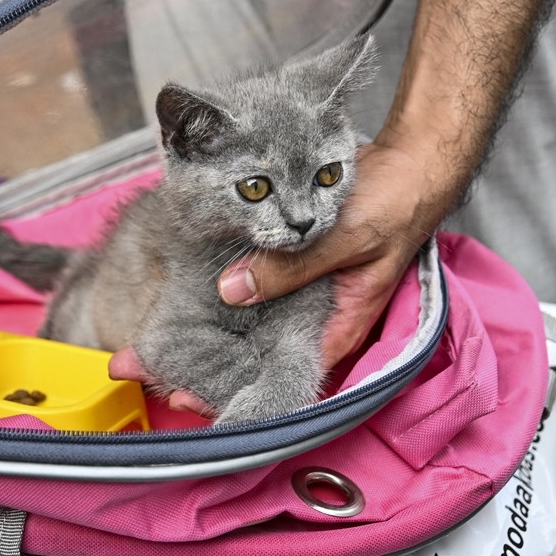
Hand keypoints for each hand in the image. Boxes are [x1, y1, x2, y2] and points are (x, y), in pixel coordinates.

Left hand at [107, 139, 454, 418]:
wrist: (411, 161)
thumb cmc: (396, 205)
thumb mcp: (343, 239)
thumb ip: (291, 266)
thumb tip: (231, 291)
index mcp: (338, 325)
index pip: (280, 374)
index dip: (233, 390)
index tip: (183, 393)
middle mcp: (315, 313)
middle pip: (255, 352)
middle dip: (204, 362)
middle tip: (144, 366)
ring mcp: (302, 288)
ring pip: (247, 320)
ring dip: (205, 326)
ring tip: (152, 338)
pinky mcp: (289, 260)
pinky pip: (252, 281)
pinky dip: (221, 287)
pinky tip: (185, 290)